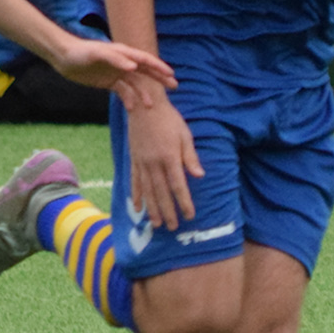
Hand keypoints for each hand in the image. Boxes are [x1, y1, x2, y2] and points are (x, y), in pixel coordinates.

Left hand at [48, 35, 175, 101]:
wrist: (64, 58)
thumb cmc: (80, 52)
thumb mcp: (96, 53)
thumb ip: (115, 58)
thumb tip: (134, 67)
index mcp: (123, 52)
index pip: (145, 59)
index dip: (158, 66)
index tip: (170, 74)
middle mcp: (123, 62)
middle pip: (146, 71)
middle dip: (159, 79)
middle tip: (174, 86)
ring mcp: (117, 72)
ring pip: (135, 84)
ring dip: (144, 93)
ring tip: (151, 105)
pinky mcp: (109, 82)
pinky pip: (123, 91)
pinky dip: (128, 99)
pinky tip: (131, 109)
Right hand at [125, 97, 203, 229]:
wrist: (144, 105)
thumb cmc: (169, 119)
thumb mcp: (185, 135)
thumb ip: (191, 157)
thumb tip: (200, 176)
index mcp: (169, 157)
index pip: (178, 185)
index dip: (184, 202)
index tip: (189, 215)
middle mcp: (154, 163)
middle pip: (162, 193)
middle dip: (168, 211)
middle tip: (173, 228)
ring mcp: (142, 163)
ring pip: (147, 191)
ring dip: (152, 209)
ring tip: (157, 224)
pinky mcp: (134, 160)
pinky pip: (135, 182)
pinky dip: (136, 196)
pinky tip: (138, 208)